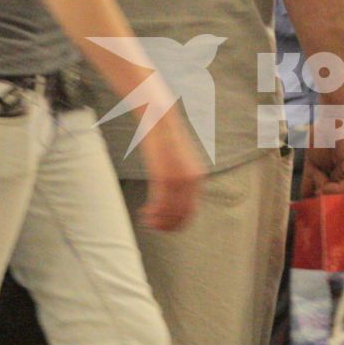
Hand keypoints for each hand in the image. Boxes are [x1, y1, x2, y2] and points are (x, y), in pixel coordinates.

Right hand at [136, 108, 204, 231]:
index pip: (192, 211)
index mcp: (199, 178)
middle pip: (182, 215)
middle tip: (153, 226)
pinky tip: (144, 213)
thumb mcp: (181, 158)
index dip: (177, 223)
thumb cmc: (167, 137)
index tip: (164, 225)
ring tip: (146, 220)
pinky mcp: (164, 175)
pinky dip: (152, 213)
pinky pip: (159, 202)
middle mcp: (192, 181)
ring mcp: (179, 179)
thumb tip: (175, 188)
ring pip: (170, 212)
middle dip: (167, 226)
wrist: (161, 118)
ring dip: (157, 221)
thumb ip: (182, 174)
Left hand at [299, 113, 343, 220]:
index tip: (330, 221)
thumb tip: (327, 196)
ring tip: (306, 218)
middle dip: (323, 212)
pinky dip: (302, 197)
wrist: (337, 118)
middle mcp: (339, 183)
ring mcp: (325, 176)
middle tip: (315, 220)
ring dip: (311, 207)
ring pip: (317, 197)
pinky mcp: (311, 168)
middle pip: (330, 203)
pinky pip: (306, 186)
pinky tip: (298, 208)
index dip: (339, 213)